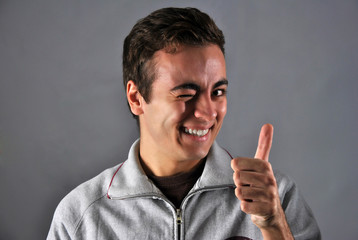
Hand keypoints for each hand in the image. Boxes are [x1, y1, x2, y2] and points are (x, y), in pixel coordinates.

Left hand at [231, 124, 292, 238]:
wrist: (271, 210)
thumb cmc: (262, 184)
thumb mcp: (263, 163)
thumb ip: (264, 144)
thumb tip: (268, 124)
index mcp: (265, 165)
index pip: (235, 163)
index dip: (238, 171)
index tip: (248, 174)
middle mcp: (269, 179)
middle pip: (236, 178)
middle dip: (240, 184)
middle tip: (250, 187)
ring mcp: (268, 195)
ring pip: (239, 192)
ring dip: (243, 196)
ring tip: (252, 196)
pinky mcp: (265, 209)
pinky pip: (243, 206)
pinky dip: (246, 206)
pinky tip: (254, 205)